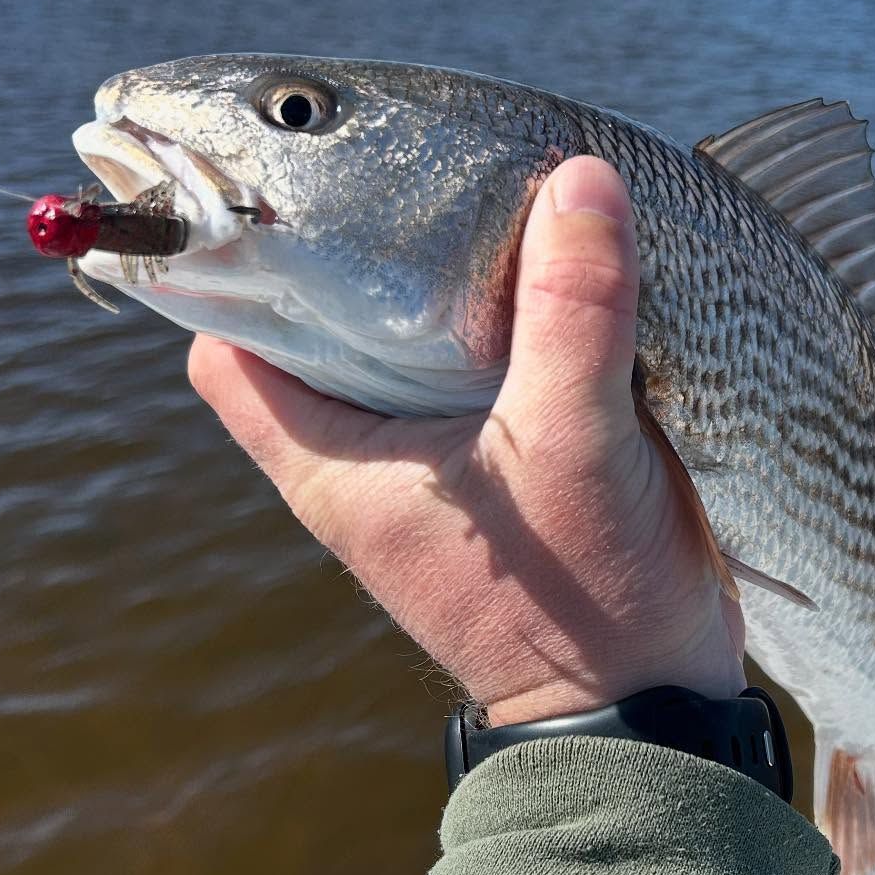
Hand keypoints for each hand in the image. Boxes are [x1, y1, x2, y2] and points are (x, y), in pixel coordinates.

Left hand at [188, 156, 744, 726]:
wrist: (645, 706)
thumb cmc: (583, 604)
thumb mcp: (574, 448)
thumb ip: (574, 315)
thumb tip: (580, 181)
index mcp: (333, 464)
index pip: (229, 347)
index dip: (238, 267)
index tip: (286, 194)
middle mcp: (364, 465)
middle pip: (318, 329)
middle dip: (356, 252)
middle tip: (407, 168)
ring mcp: (430, 472)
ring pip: (404, 349)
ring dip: (441, 287)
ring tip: (487, 200)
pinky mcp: (494, 475)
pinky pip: (474, 377)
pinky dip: (500, 327)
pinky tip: (547, 276)